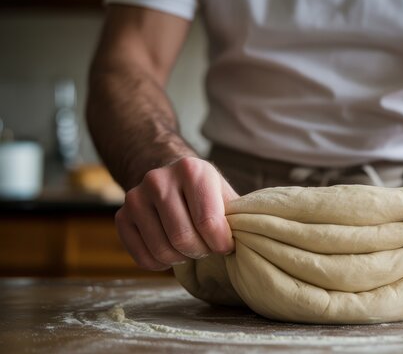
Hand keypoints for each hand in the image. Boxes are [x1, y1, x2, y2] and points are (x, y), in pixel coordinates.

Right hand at [115, 157, 238, 269]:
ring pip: (162, 251)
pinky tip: (171, 250)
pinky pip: (143, 258)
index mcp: (191, 170)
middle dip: (202, 252)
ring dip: (182, 259)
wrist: (169, 177)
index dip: (221, 244)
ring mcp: (135, 197)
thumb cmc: (204, 192)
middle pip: (183, 239)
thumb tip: (248, 239)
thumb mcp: (224, 194)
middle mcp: (159, 180)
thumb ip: (235, 215)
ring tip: (191, 247)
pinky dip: (161, 264)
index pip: (208, 222)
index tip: (226, 245)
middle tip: (208, 247)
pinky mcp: (122, 216)